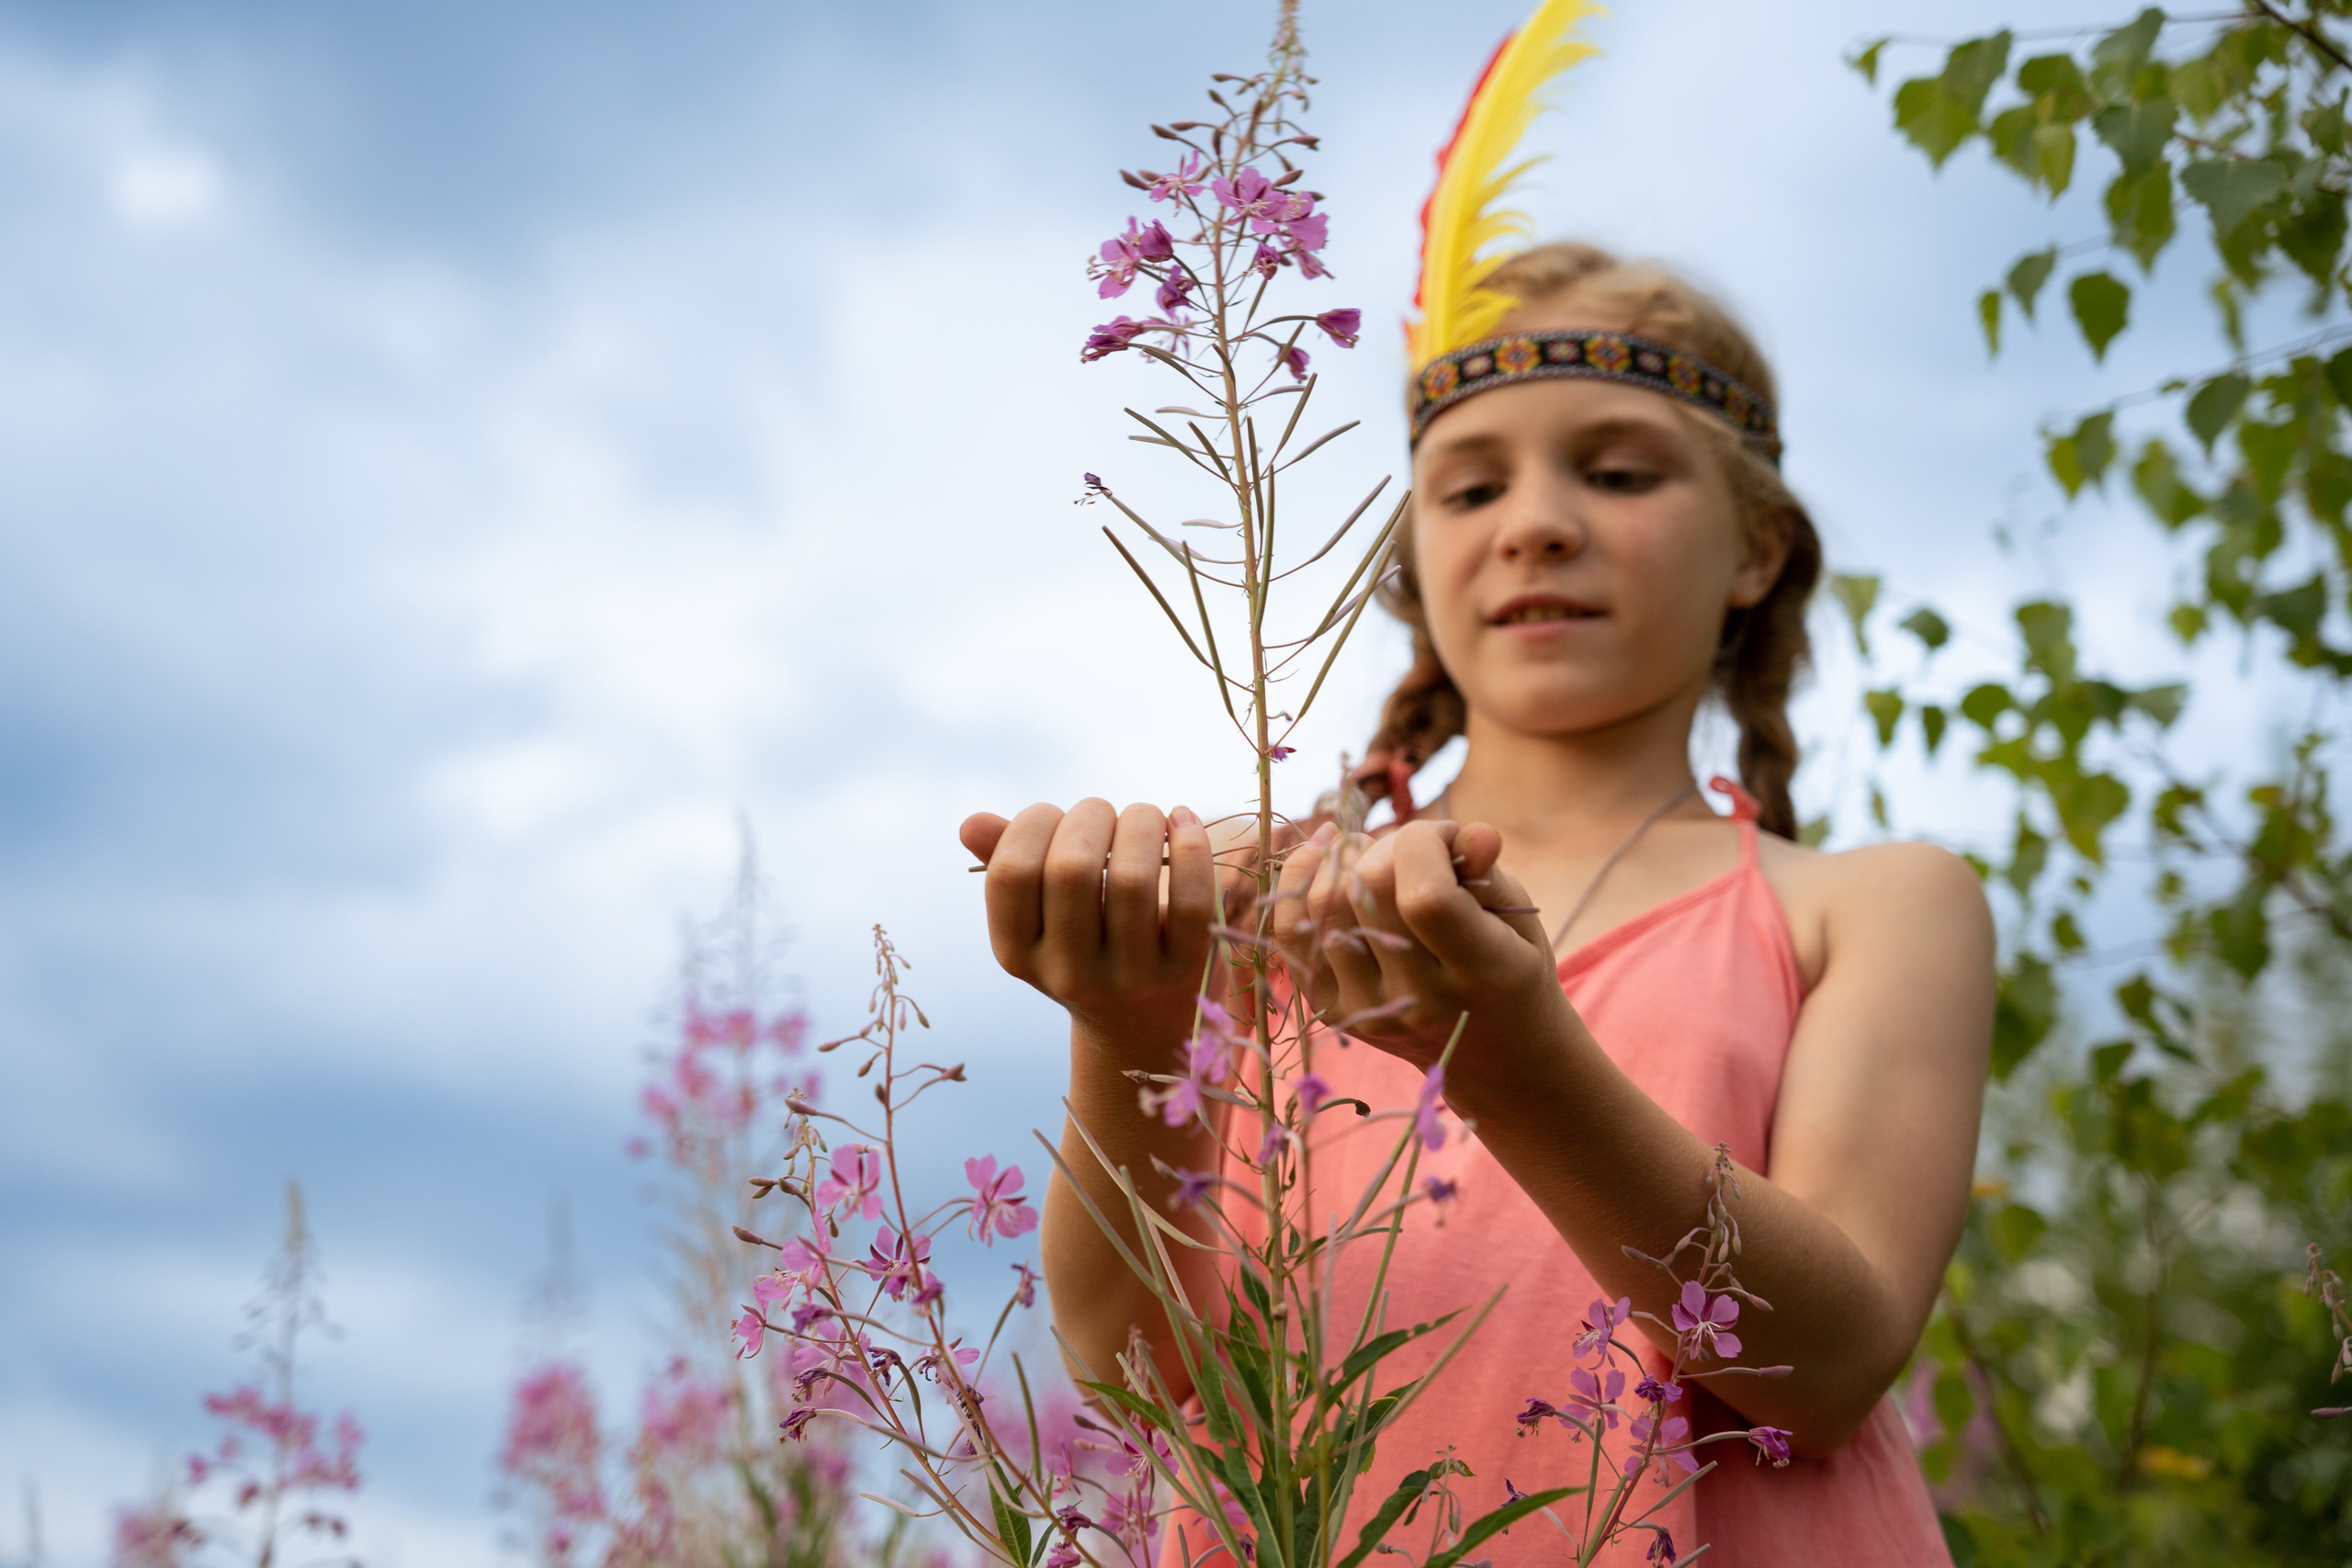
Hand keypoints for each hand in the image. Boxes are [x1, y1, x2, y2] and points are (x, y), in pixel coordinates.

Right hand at [959, 800, 1222, 1042]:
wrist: (1141, 1026)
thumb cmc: (1084, 943)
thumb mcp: (1039, 915)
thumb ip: (1008, 864)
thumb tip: (972, 824)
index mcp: (1017, 953)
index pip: (1011, 872)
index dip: (1033, 823)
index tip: (1056, 816)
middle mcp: (1068, 974)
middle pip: (1071, 869)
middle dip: (1090, 815)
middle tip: (1104, 813)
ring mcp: (1129, 978)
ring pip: (1132, 880)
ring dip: (1141, 823)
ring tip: (1146, 817)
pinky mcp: (1183, 971)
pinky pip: (1190, 900)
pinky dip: (1192, 846)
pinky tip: (1184, 821)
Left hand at [1270, 818, 1565, 1068]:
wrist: (1494, 1058)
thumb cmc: (1511, 971)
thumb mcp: (1517, 920)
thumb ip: (1489, 873)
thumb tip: (1472, 832)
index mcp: (1480, 975)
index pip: (1425, 897)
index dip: (1425, 842)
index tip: (1446, 837)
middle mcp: (1417, 1001)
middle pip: (1369, 892)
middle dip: (1386, 845)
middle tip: (1412, 846)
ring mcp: (1367, 1010)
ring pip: (1324, 906)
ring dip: (1343, 858)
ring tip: (1373, 851)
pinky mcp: (1332, 1011)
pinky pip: (1291, 933)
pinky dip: (1300, 880)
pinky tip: (1324, 852)